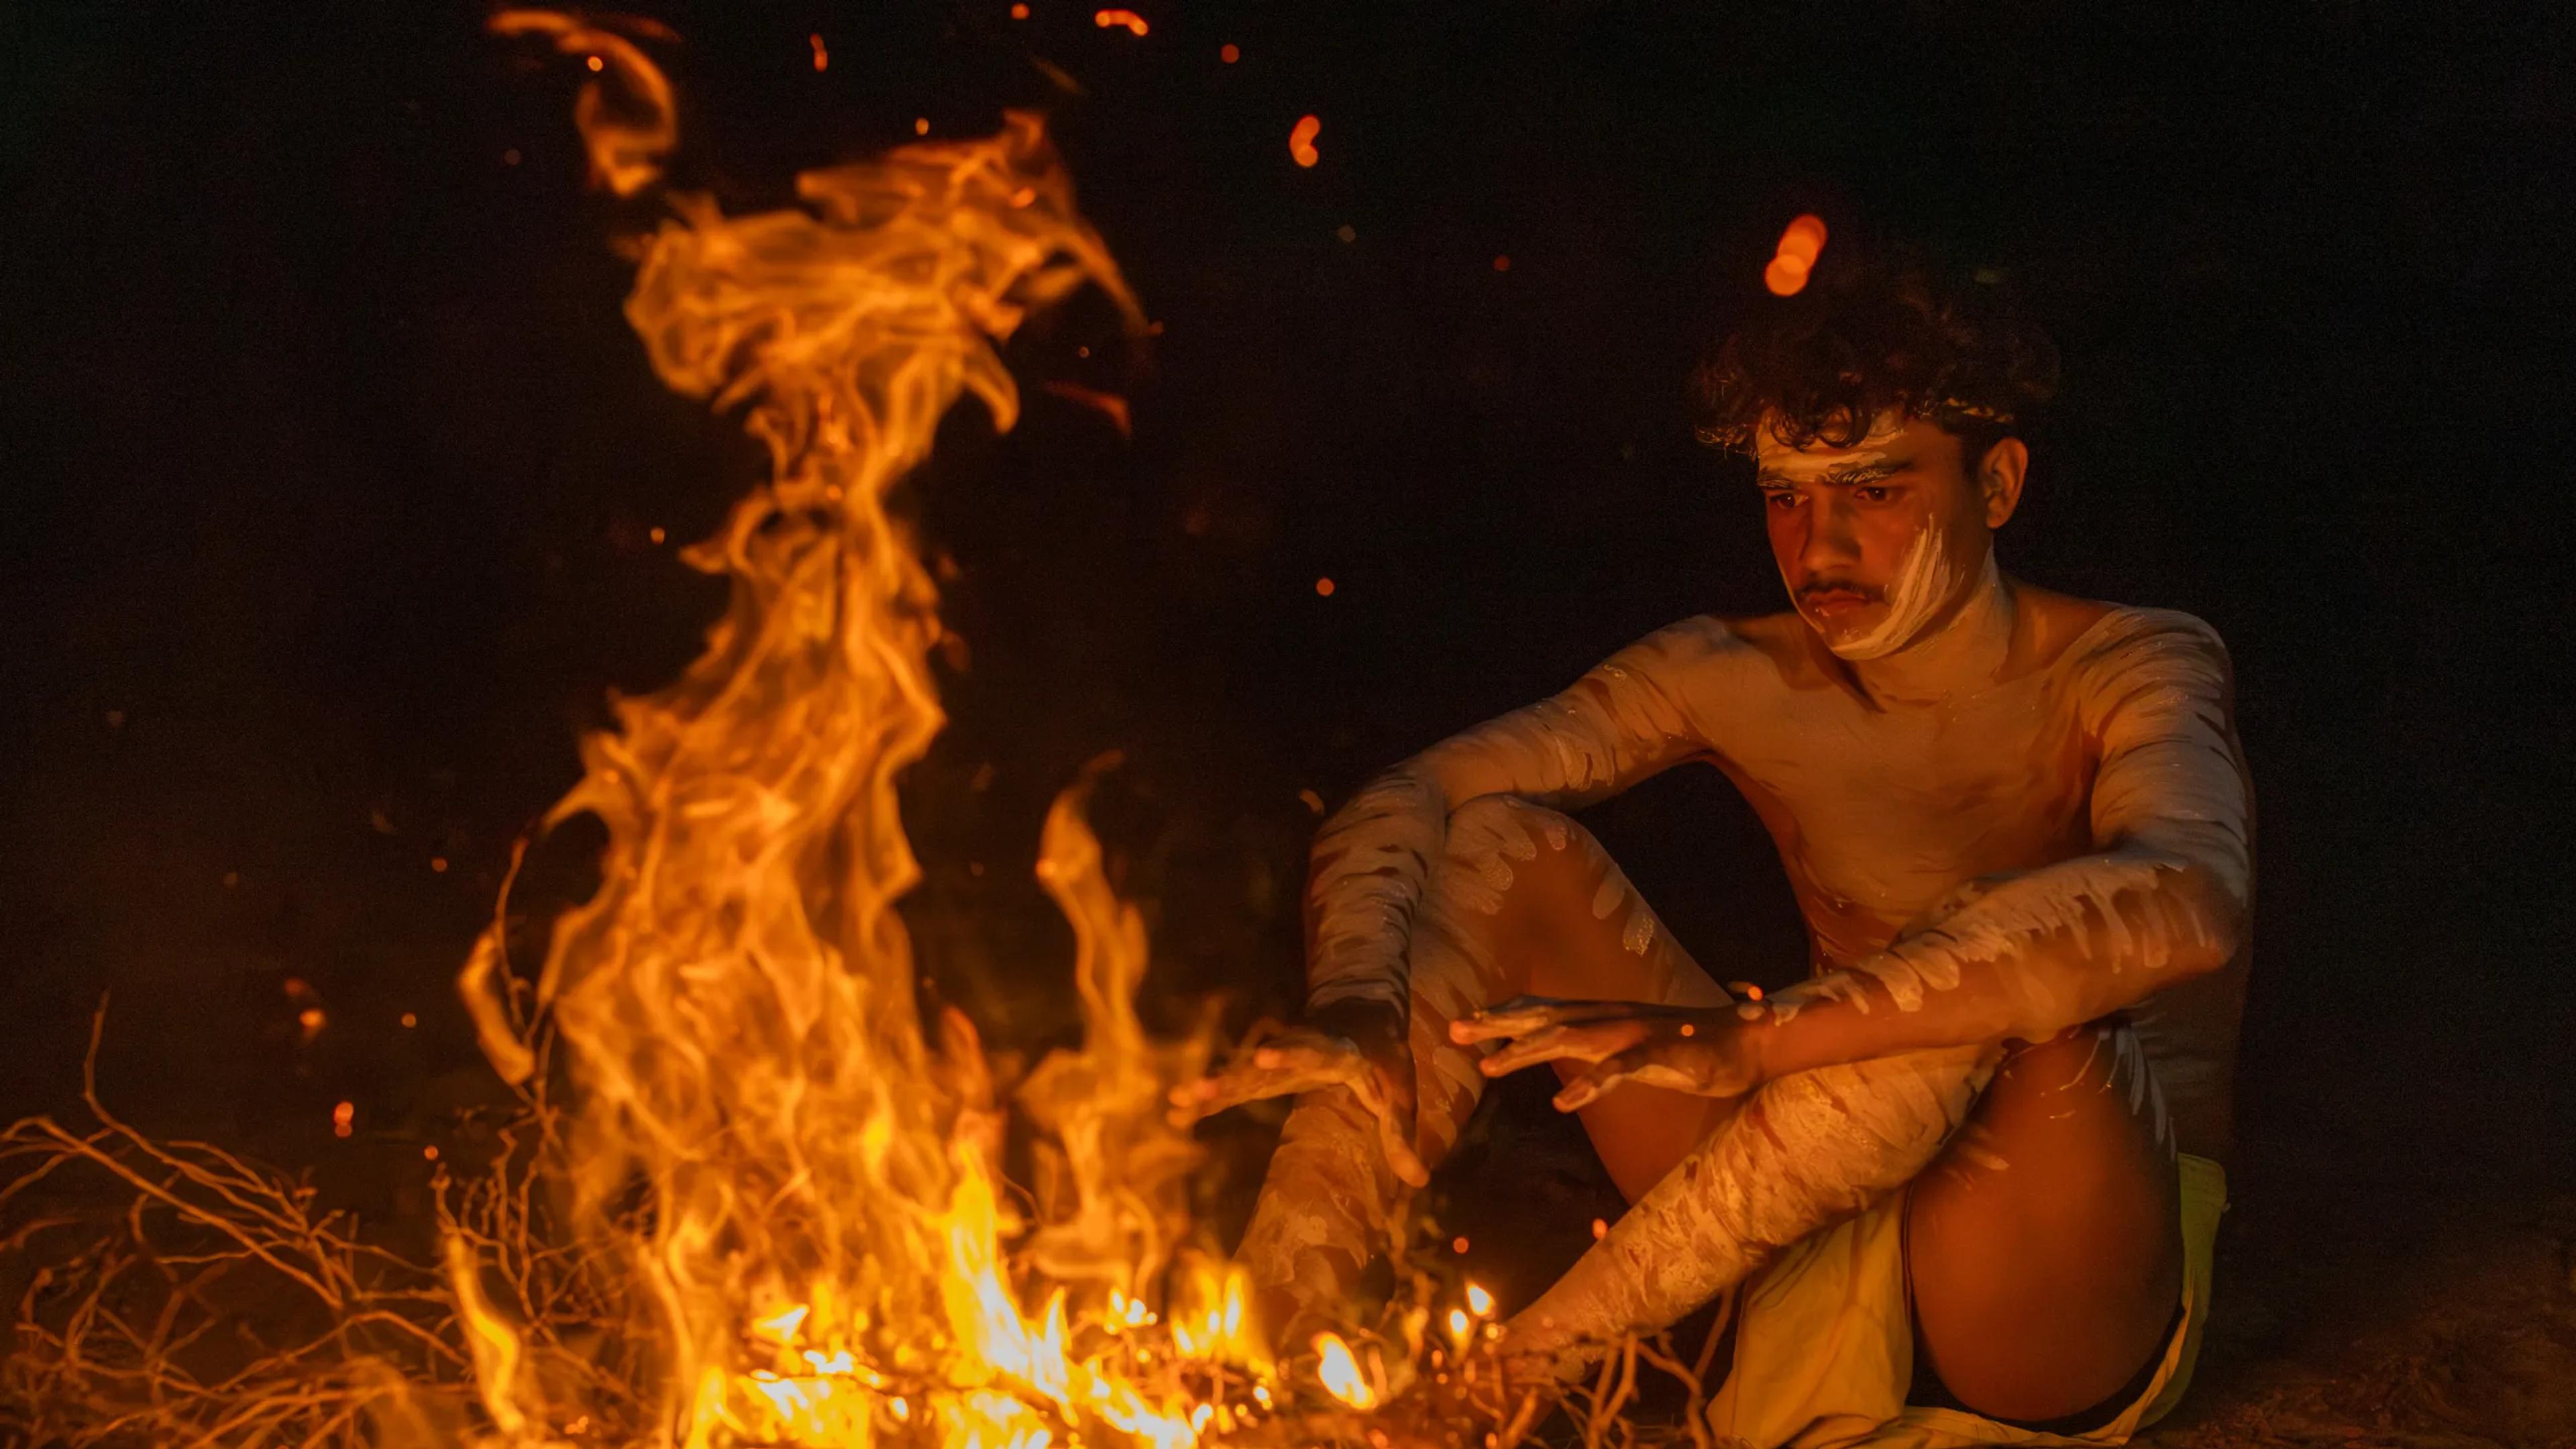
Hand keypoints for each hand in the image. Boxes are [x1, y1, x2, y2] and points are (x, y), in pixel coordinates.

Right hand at [1170, 998, 1427, 1187]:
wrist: (1362, 1015)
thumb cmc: (1384, 1057)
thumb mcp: (1400, 1093)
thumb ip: (1401, 1135)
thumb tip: (1419, 1182)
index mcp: (1337, 1051)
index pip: (1311, 1052)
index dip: (1287, 1057)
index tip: (1262, 1060)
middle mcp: (1299, 1051)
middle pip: (1262, 1063)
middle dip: (1232, 1076)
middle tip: (1202, 1087)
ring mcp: (1277, 1060)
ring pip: (1240, 1071)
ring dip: (1210, 1086)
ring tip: (1176, 1099)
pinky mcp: (1264, 1071)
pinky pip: (1233, 1084)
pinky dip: (1208, 1098)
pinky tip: (1176, 1112)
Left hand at [1448, 995, 1763, 1111]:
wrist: (1749, 1042)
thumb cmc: (1691, 1046)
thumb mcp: (1636, 1046)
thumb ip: (1600, 1047)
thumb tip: (1565, 1055)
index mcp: (1607, 1016)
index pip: (1547, 1009)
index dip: (1505, 1015)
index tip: (1465, 1022)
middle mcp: (1614, 1018)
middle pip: (1546, 1018)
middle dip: (1498, 1025)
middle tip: (1454, 1032)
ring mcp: (1636, 1033)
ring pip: (1572, 1039)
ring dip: (1529, 1050)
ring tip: (1490, 1067)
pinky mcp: (1661, 1055)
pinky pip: (1619, 1070)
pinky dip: (1591, 1084)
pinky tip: (1563, 1102)